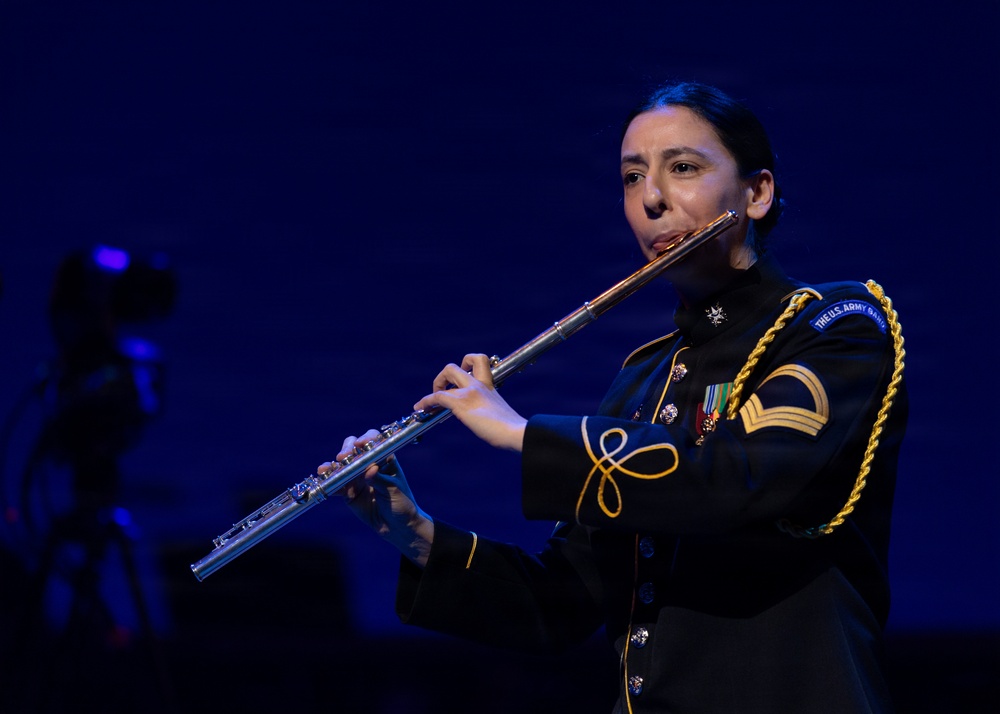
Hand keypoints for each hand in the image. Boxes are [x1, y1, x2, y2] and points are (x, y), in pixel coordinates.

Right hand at [317, 430, 433, 566]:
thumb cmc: (402, 504)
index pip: (374, 441)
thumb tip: (370, 469)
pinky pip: (336, 485)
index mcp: (384, 458)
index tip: (359, 444)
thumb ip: (380, 479)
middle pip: (353, 449)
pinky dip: (329, 482)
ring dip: (332, 466)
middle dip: (346, 450)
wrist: (397, 527)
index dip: (366, 439)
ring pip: (341, 466)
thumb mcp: (393, 490)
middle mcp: (368, 464)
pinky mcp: (348, 492)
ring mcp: (357, 477)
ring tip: (326, 470)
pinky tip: (324, 481)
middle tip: (342, 457)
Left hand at [413, 353, 526, 451]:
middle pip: (456, 365)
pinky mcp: (462, 403)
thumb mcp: (501, 414)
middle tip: (443, 390)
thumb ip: (491, 411)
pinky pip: (437, 396)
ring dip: (435, 385)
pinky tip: (421, 408)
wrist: (516, 433)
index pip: (479, 362)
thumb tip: (488, 422)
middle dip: (444, 376)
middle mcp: (479, 384)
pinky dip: (426, 401)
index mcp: (490, 386)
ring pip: (447, 373)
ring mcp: (470, 392)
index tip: (462, 378)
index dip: (467, 364)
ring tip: (429, 402)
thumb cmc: (512, 429)